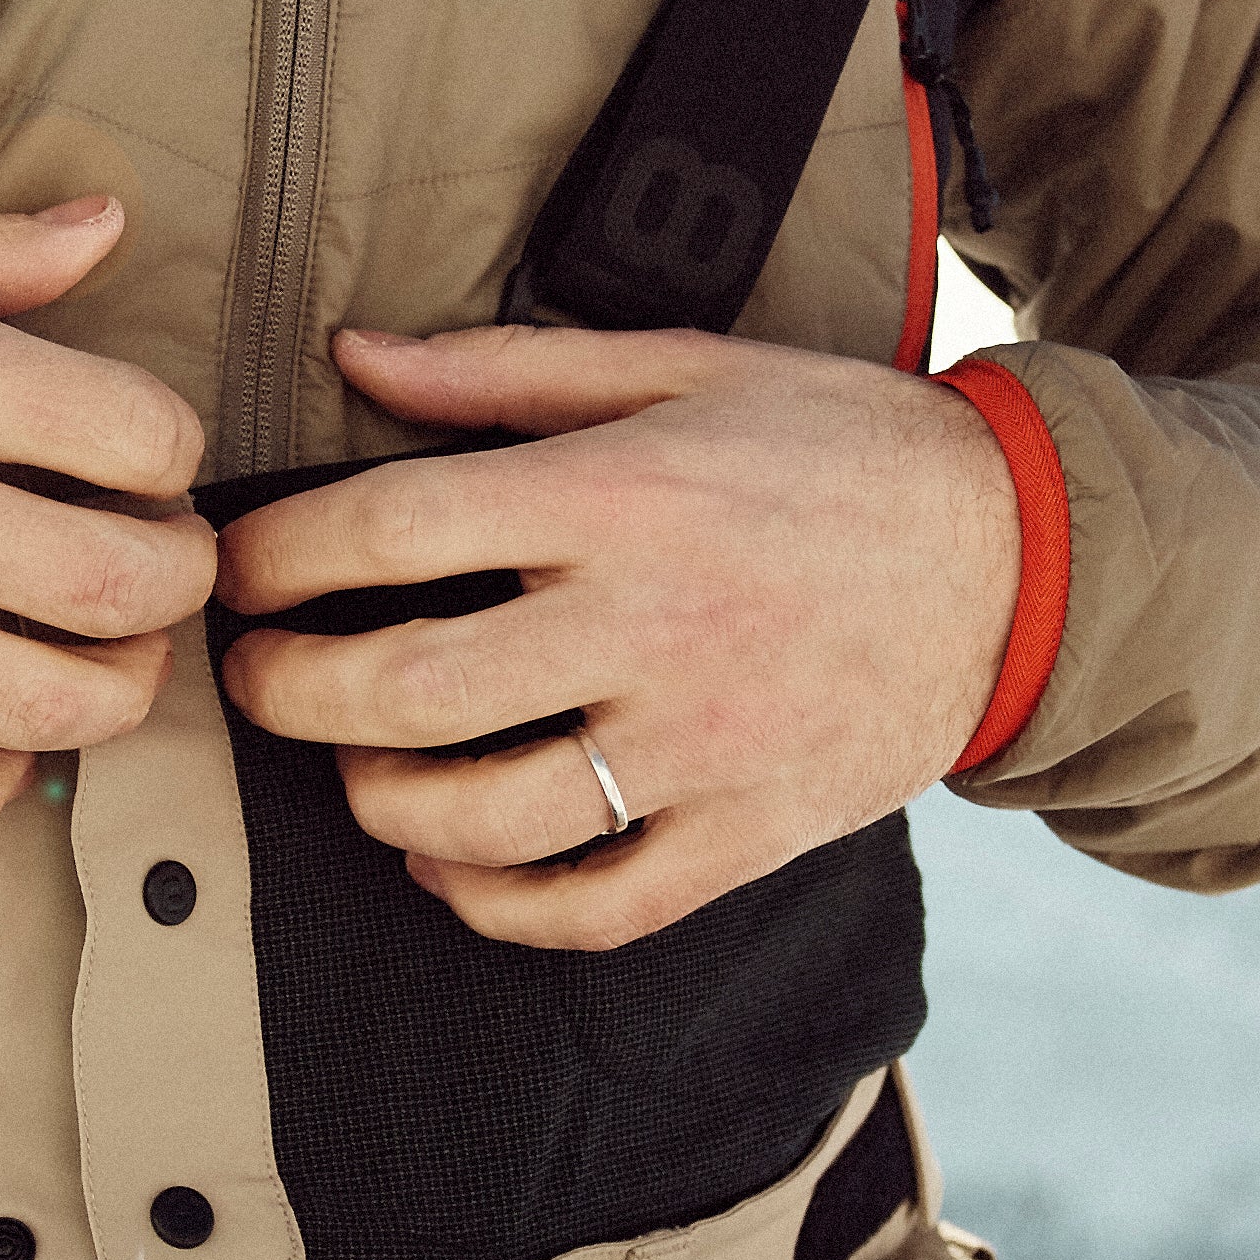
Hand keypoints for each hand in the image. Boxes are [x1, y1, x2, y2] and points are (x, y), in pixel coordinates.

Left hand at [213, 321, 1015, 948]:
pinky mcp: (746, 837)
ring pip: (482, 816)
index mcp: (622, 496)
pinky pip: (589, 907)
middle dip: (290, 692)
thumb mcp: (680, 366)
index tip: (237, 566)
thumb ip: (504, 371)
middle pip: (409, 687)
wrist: (1022, 559)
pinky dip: (492, 905)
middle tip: (254, 678)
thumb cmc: (834, 444)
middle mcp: (650, 627)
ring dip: (378, 802)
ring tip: (354, 765)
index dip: (280, 553)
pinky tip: (449, 864)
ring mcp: (700, 747)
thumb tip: (354, 352)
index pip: (394, 529)